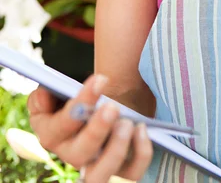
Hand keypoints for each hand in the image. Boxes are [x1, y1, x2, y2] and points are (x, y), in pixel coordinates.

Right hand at [28, 74, 152, 182]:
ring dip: (115, 150)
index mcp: (52, 135)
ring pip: (100, 176)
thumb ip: (48, 92)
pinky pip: (130, 176)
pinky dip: (140, 155)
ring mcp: (96, 167)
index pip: (59, 127)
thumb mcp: (58, 91)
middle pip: (79, 156)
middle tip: (112, 107)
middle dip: (96, 131)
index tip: (100, 80)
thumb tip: (45, 96)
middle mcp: (72, 156)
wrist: (100, 105)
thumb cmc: (79, 97)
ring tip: (128, 123)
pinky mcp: (120, 172)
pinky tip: (142, 130)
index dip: (79, 104)